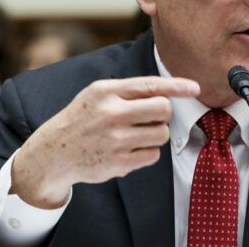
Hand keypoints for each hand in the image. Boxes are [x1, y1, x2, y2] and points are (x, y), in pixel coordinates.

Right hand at [10, 76, 199, 207]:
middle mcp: (111, 113)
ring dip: (156, 134)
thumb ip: (130, 90)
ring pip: (162, 133)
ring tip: (136, 134)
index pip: (151, 85)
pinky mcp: (119, 162)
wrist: (53, 153)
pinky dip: (147, 152)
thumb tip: (169, 91)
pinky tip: (130, 149)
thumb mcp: (97, 94)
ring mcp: (115, 139)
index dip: (178, 86)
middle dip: (164, 113)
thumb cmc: (83, 118)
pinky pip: (154, 155)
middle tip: (152, 117)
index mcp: (106, 92)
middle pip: (164, 109)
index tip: (195, 88)